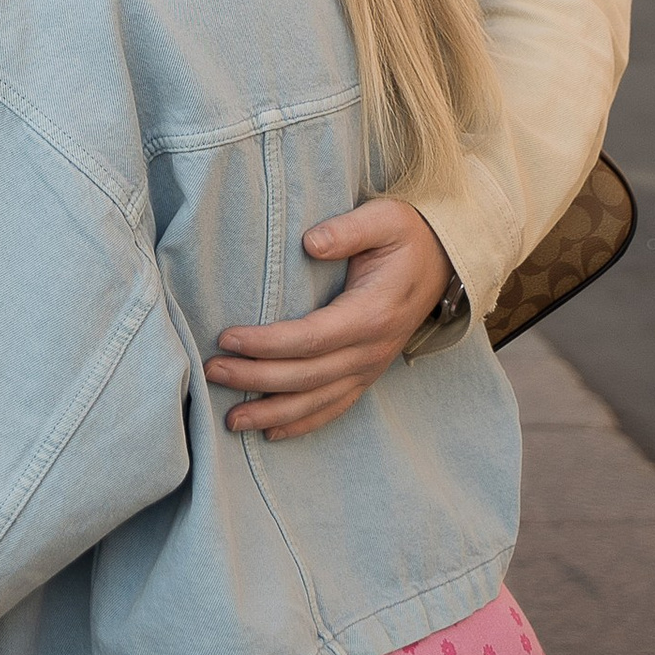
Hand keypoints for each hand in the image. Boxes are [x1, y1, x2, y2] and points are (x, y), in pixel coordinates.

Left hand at [204, 200, 452, 441]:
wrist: (444, 261)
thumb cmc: (407, 237)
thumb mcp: (384, 220)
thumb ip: (348, 230)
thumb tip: (310, 242)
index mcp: (370, 314)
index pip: (309, 338)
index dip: (266, 343)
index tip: (226, 338)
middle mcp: (370, 351)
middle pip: (306, 376)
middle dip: (255, 379)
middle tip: (211, 372)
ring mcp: (370, 367)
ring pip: (317, 402)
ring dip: (273, 414)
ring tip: (232, 420)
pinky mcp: (367, 374)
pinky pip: (334, 407)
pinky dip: (303, 424)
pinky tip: (272, 434)